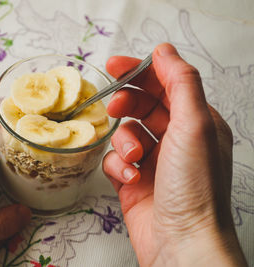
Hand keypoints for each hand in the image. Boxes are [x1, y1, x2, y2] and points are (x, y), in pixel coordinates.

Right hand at [102, 43, 246, 265]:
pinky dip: (118, 165)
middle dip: (126, 104)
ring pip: (125, 132)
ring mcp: (152, 160)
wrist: (181, 242)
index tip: (115, 65)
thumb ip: (181, 82)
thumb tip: (164, 52)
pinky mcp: (132, 180)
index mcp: (196, 122)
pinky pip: (114, 159)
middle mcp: (175, 140)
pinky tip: (131, 177)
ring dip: (124, 141)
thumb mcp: (195, 125)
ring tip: (134, 157)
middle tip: (114, 106)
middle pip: (141, 105)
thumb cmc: (195, 189)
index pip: (165, 84)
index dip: (139, 71)